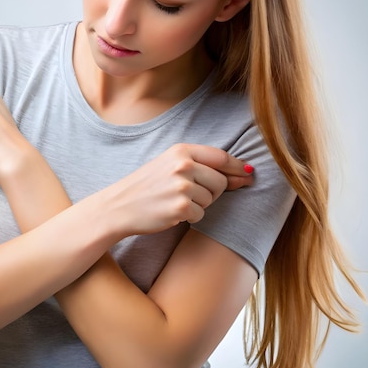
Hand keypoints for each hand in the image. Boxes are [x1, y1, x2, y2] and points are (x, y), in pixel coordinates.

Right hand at [103, 143, 253, 234]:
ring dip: (198, 205)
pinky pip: (201, 215)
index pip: (220, 157)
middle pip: (220, 181)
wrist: (119, 205)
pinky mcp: (180, 208)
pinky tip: (171, 212)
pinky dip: (190, 217)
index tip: (247, 174)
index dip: (237, 167)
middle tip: (190, 194)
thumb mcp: (169, 164)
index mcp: (181, 151)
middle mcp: (182, 165)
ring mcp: (181, 187)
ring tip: (175, 201)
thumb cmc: (147, 185)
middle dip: (212, 191)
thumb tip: (245, 173)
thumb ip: (202, 165)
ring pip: (210, 199)